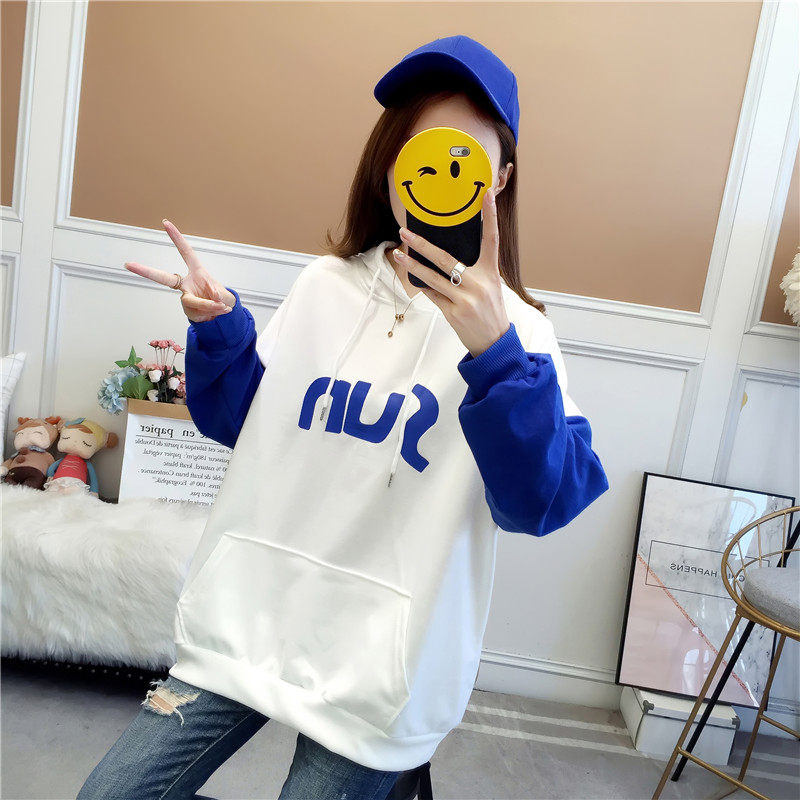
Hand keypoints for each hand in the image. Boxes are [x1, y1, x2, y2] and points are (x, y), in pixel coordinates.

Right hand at [124, 219, 234, 322]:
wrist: (222, 315)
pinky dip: (211, 313)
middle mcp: (187, 283)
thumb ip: (218, 295)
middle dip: (146, 271)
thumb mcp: (225, 295)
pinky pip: (198, 313)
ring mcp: (185, 297)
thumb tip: (212, 297)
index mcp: (197, 272)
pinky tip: (216, 313)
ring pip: (193, 302)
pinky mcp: (187, 309)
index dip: (176, 238)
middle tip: (129, 265)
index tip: (165, 223)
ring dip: (210, 305)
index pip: (185, 252)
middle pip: (164, 278)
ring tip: (222, 307)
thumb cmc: (221, 299)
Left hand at [393, 187, 510, 357]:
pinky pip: (433, 295)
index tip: (486, 195)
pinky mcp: (454, 313)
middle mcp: (478, 284)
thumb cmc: (490, 311)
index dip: (490, 217)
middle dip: (423, 245)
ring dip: (412, 265)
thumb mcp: (490, 286)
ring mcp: (465, 299)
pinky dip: (423, 286)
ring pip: (432, 278)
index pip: (491, 239)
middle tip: (406, 232)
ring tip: (398, 255)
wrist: (494, 343)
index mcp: (490, 273)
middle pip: (446, 259)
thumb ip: (473, 271)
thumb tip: (445, 256)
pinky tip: (413, 277)